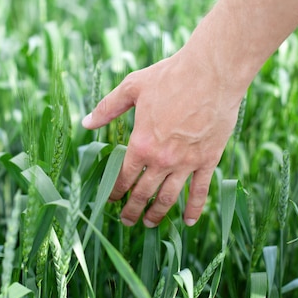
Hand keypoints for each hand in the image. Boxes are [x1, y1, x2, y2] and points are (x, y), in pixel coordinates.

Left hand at [82, 41, 244, 227]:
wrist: (212, 72)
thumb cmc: (170, 76)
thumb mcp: (132, 87)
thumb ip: (107, 108)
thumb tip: (86, 122)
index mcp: (141, 144)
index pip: (124, 177)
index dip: (115, 191)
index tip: (111, 199)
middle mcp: (162, 160)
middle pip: (144, 193)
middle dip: (132, 210)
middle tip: (126, 221)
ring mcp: (187, 162)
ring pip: (169, 198)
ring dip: (157, 214)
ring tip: (149, 224)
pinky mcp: (209, 160)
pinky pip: (200, 191)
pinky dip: (194, 209)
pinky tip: (188, 222)